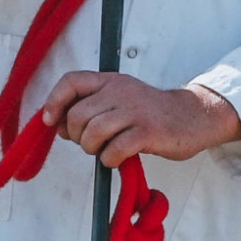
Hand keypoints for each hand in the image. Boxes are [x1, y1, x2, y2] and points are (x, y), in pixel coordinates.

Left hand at [42, 72, 240, 167]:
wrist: (192, 116)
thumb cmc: (148, 113)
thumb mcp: (118, 100)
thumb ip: (90, 108)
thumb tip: (56, 125)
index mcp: (109, 81)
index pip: (71, 81)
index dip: (54, 101)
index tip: (49, 120)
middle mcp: (119, 91)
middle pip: (78, 114)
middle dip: (75, 135)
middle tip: (89, 143)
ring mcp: (134, 110)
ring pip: (93, 132)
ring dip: (91, 148)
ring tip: (103, 151)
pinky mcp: (148, 132)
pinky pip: (115, 149)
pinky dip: (109, 159)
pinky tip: (117, 158)